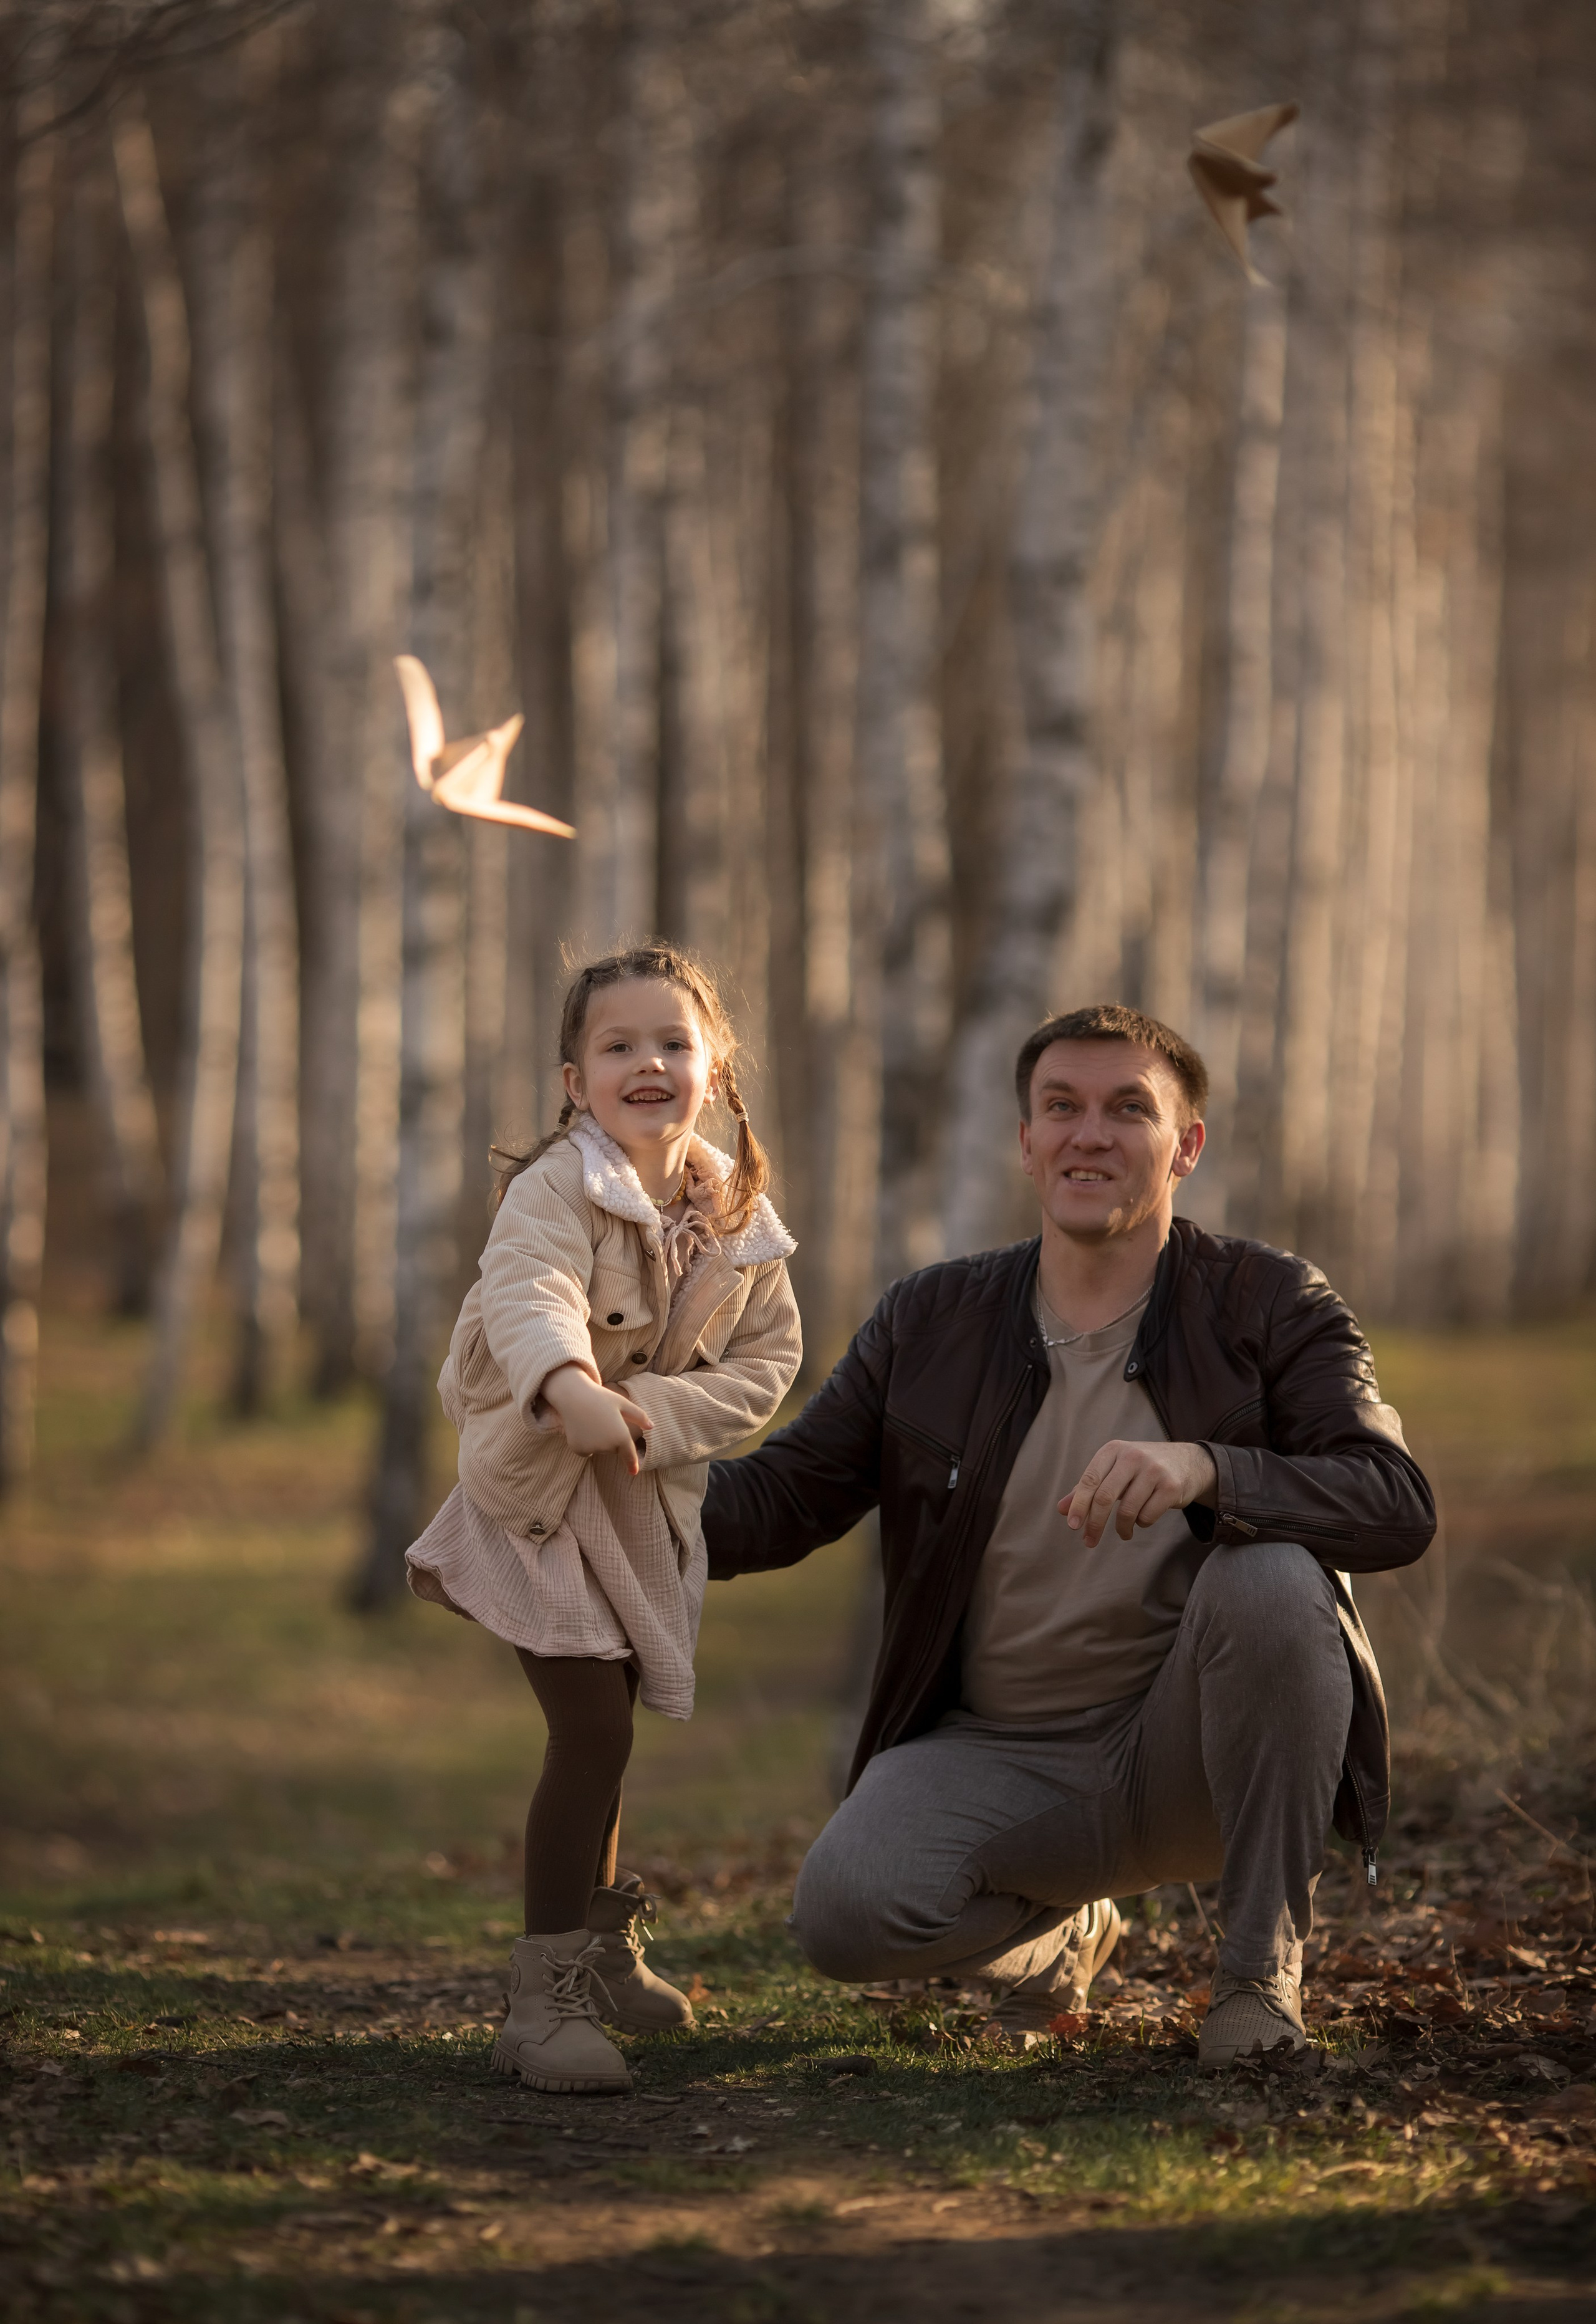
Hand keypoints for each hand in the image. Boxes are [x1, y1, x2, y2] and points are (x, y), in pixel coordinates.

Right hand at [541, 1364, 652, 1474]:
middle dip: (612, 1438)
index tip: (634, 1472)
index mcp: (621, 1436)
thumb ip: (639, 1416)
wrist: (573, 1395)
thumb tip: (652, 1426)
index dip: (632, 1465)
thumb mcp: (622, 1403)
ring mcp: (592, 1449)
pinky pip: (587, 1450)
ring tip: (592, 1421)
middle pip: (614, 1449)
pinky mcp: (579, 1450)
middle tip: (604, 1419)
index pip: (629, 1455)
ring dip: (599, 1441)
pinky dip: (586, 1443)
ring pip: (600, 1449)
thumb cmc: (600, 1397)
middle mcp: (607, 1446)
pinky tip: (582, 1427)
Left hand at [1058, 1440, 1216, 1547]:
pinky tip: (1143, 1519)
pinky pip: (1147, 1516)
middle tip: (1089, 1541)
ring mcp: (1154, 1471)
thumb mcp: (1114, 1470)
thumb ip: (1088, 1488)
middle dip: (1095, 1523)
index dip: (1079, 1505)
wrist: (1189, 1462)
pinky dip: (1141, 1524)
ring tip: (1123, 1532)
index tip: (1072, 1526)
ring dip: (1122, 1528)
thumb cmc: (1142, 1469)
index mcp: (1113, 1450)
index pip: (1089, 1480)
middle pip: (1105, 1497)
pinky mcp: (1171, 1486)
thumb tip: (1061, 1509)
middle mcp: (1132, 1456)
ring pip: (1127, 1511)